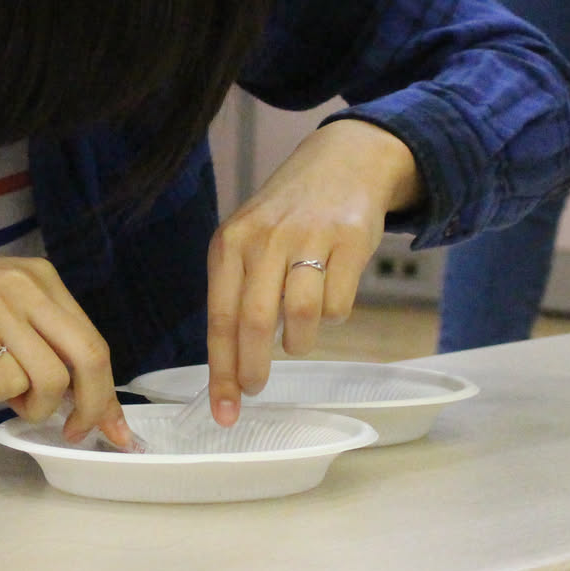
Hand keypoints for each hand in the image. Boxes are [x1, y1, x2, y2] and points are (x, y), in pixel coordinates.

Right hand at [0, 242, 135, 448]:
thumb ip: (36, 334)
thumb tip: (76, 392)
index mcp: (41, 278)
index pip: (94, 341)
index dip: (108, 392)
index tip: (115, 430)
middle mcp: (27, 285)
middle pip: (90, 358)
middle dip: (91, 408)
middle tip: (72, 432)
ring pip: (51, 379)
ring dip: (34, 406)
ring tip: (6, 396)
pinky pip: (7, 384)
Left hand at [205, 120, 421, 424]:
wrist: (345, 160)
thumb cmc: (289, 214)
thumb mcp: (250, 239)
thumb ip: (239, 290)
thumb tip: (233, 360)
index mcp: (230, 242)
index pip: (219, 318)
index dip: (220, 371)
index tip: (223, 410)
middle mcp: (264, 238)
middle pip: (253, 322)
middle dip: (252, 369)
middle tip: (256, 389)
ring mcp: (308, 237)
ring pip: (299, 317)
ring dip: (299, 343)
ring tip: (297, 337)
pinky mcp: (350, 239)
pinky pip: (338, 304)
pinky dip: (332, 318)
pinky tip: (328, 298)